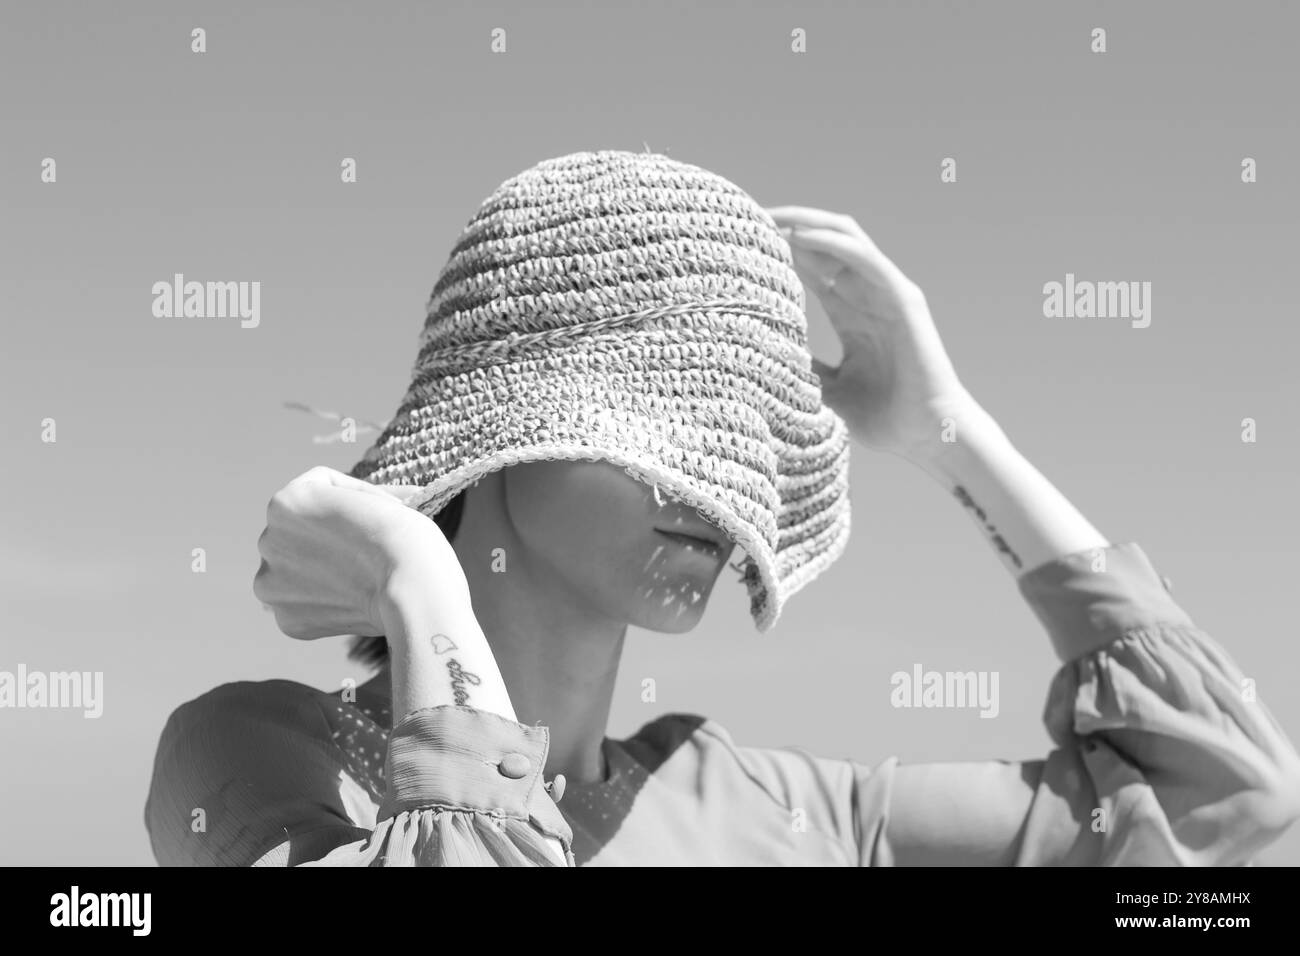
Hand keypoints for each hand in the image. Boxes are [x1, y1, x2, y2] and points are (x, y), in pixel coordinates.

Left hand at [253, 466, 468, 640]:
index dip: (353, 499)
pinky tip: (355, 602)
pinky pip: (305, 606)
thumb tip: (357, 513)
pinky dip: (326, 606)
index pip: (318, 490)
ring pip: (297, 573)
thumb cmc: (405, 537)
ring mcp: (271, 584)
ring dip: (322, 574)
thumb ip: (351, 505)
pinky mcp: (287, 621)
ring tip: (362, 581)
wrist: (413, 587)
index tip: (379, 514)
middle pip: (300, 534)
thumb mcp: (374, 502)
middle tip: (369, 552)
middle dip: (329, 541)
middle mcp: (267, 540)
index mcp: (285, 501)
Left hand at [767, 206, 985, 463]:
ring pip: (844, 237)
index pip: (810, 265)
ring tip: (768, 217)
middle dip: (785, 225)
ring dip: (805, 222)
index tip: (740, 240)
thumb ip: (802, 368)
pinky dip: (832, 242)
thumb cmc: (883, 418)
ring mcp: (887, 293)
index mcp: (850, 312)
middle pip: (823, 241)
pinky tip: (799, 236)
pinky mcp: (903, 299)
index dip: (778, 248)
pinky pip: (866, 258)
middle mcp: (867, 295)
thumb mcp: (827, 390)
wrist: (926, 436)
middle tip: (745, 218)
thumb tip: (762, 358)